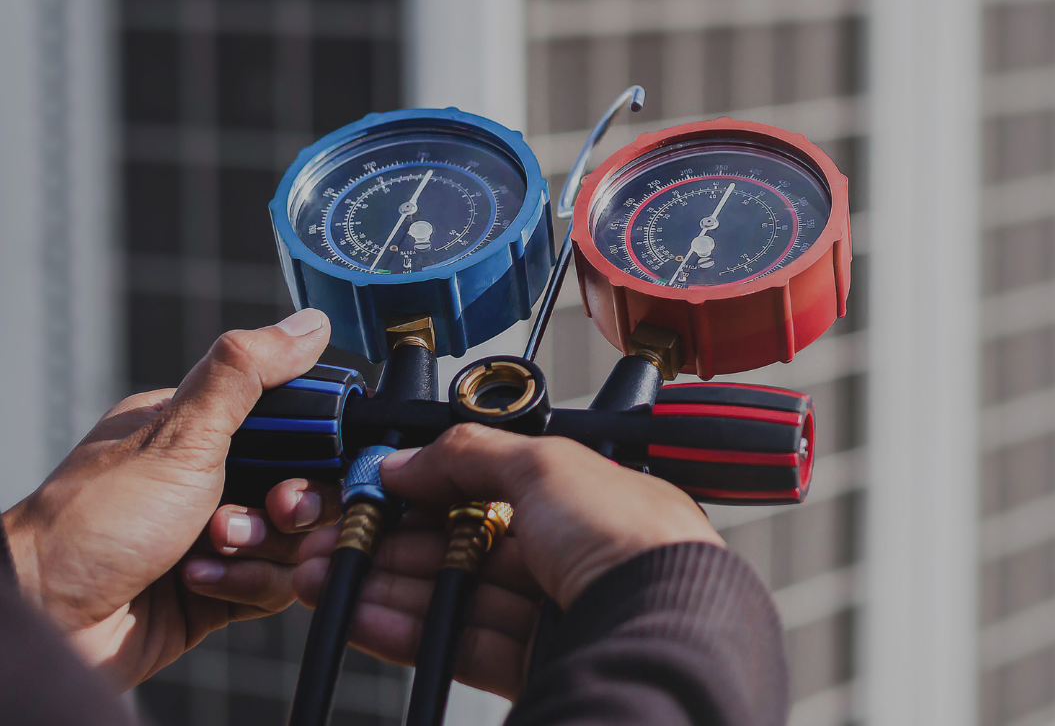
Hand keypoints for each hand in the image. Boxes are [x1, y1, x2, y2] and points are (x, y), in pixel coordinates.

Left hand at [2, 309, 342, 688]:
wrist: (50, 622)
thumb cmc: (95, 523)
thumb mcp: (181, 435)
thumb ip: (247, 374)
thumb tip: (308, 324)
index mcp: (199, 430)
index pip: (293, 425)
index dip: (315, 447)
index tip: (308, 463)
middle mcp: (210, 480)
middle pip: (304, 485)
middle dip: (290, 506)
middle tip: (268, 511)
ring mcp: (215, 536)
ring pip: (295, 540)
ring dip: (260, 548)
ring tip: (212, 550)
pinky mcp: (220, 590)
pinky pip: (274, 585)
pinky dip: (246, 585)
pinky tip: (199, 582)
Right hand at [294, 425, 724, 697]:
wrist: (661, 628)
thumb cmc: (635, 541)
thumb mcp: (546, 465)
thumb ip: (471, 456)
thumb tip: (411, 457)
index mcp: (586, 498)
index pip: (490, 488)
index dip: (430, 488)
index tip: (378, 490)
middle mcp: (574, 554)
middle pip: (466, 545)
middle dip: (394, 541)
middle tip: (338, 539)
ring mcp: (555, 612)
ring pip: (456, 596)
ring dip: (388, 585)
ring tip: (328, 576)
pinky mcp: (538, 663)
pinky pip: (460, 643)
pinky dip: (408, 629)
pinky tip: (364, 615)